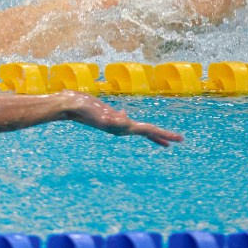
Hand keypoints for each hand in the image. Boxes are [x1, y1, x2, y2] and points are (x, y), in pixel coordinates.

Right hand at [64, 93, 182, 147]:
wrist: (68, 107)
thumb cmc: (82, 109)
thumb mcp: (99, 112)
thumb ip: (111, 118)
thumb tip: (125, 121)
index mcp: (122, 127)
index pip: (148, 130)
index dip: (163, 134)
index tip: (178, 139)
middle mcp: (120, 127)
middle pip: (147, 132)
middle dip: (163, 136)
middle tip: (180, 140)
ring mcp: (115, 122)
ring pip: (137, 129)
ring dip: (151, 133)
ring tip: (162, 138)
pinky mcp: (109, 116)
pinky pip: (125, 121)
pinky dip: (132, 122)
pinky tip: (128, 118)